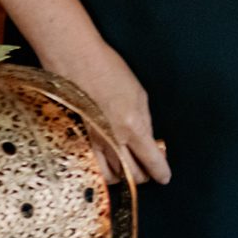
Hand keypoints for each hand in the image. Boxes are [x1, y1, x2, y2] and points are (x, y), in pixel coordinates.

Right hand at [43, 41, 170, 184]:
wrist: (75, 60)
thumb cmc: (107, 70)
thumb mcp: (138, 93)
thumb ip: (144, 121)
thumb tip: (148, 139)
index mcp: (132, 126)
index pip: (151, 160)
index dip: (160, 172)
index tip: (164, 176)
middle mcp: (111, 140)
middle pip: (131, 175)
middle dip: (142, 176)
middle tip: (147, 171)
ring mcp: (90, 143)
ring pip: (109, 177)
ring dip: (121, 176)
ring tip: (127, 168)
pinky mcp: (73, 142)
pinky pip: (89, 166)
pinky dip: (100, 170)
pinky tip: (105, 164)